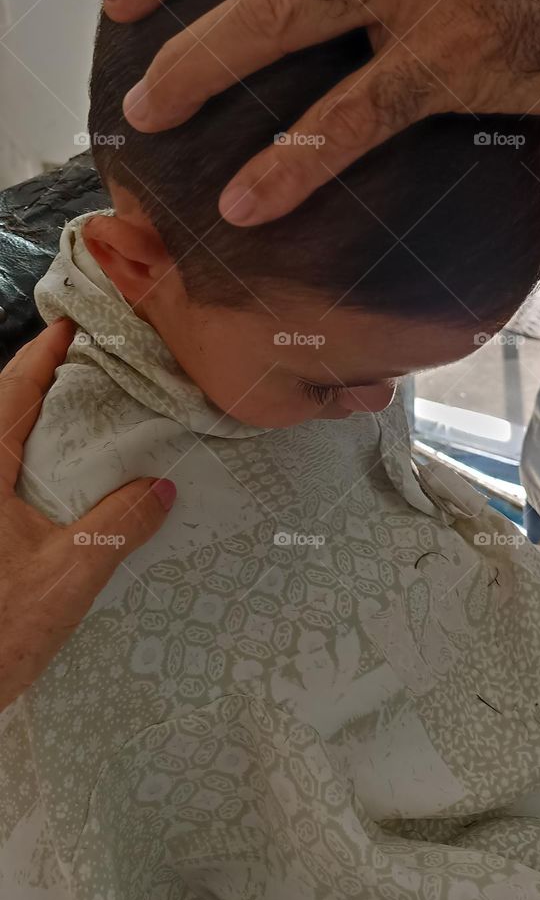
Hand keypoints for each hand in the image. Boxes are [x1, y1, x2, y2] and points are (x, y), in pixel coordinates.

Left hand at [0, 319, 176, 708]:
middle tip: (91, 366)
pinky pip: (0, 477)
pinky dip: (26, 463)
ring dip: (32, 424)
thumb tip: (163, 487)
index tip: (74, 323)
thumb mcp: (66, 577)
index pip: (14, 389)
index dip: (44, 352)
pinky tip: (57, 483)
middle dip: (39, 382)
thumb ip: (116, 526)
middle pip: (1, 409)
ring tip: (82, 417)